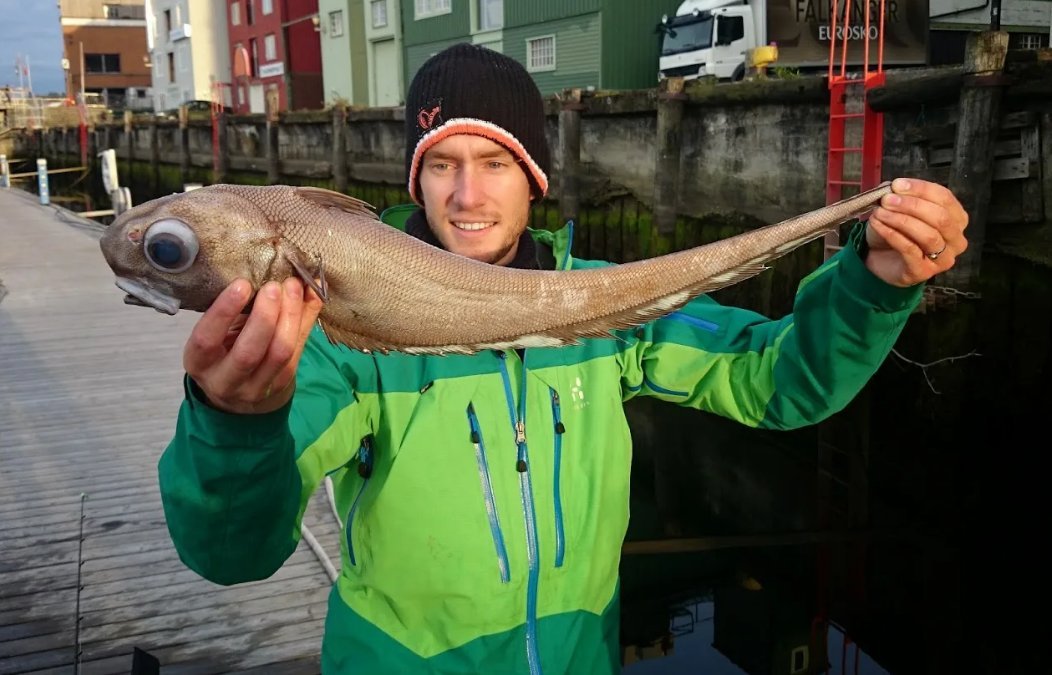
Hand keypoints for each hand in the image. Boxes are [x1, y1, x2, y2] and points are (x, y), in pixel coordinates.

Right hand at [184, 278, 323, 414]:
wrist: (237, 393)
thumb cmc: (222, 350)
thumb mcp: (216, 332)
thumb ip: (233, 309)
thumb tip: (263, 269)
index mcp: (199, 363)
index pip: (207, 339)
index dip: (224, 311)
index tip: (242, 284)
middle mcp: (225, 380)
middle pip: (249, 352)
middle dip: (265, 315)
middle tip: (274, 286)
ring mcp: (256, 387)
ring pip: (279, 353)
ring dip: (291, 315)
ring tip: (294, 287)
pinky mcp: (282, 383)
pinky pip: (299, 350)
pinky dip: (307, 319)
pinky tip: (312, 296)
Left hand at [864, 177, 968, 286]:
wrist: (879, 259)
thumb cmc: (896, 231)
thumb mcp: (898, 208)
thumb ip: (901, 194)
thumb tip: (896, 186)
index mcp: (957, 218)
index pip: (945, 198)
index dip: (921, 189)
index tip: (897, 184)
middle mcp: (956, 240)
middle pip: (940, 217)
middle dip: (912, 205)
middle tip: (887, 200)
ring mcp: (943, 259)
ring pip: (928, 235)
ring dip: (901, 220)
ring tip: (879, 212)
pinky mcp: (924, 272)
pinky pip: (910, 250)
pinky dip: (892, 234)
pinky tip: (877, 225)